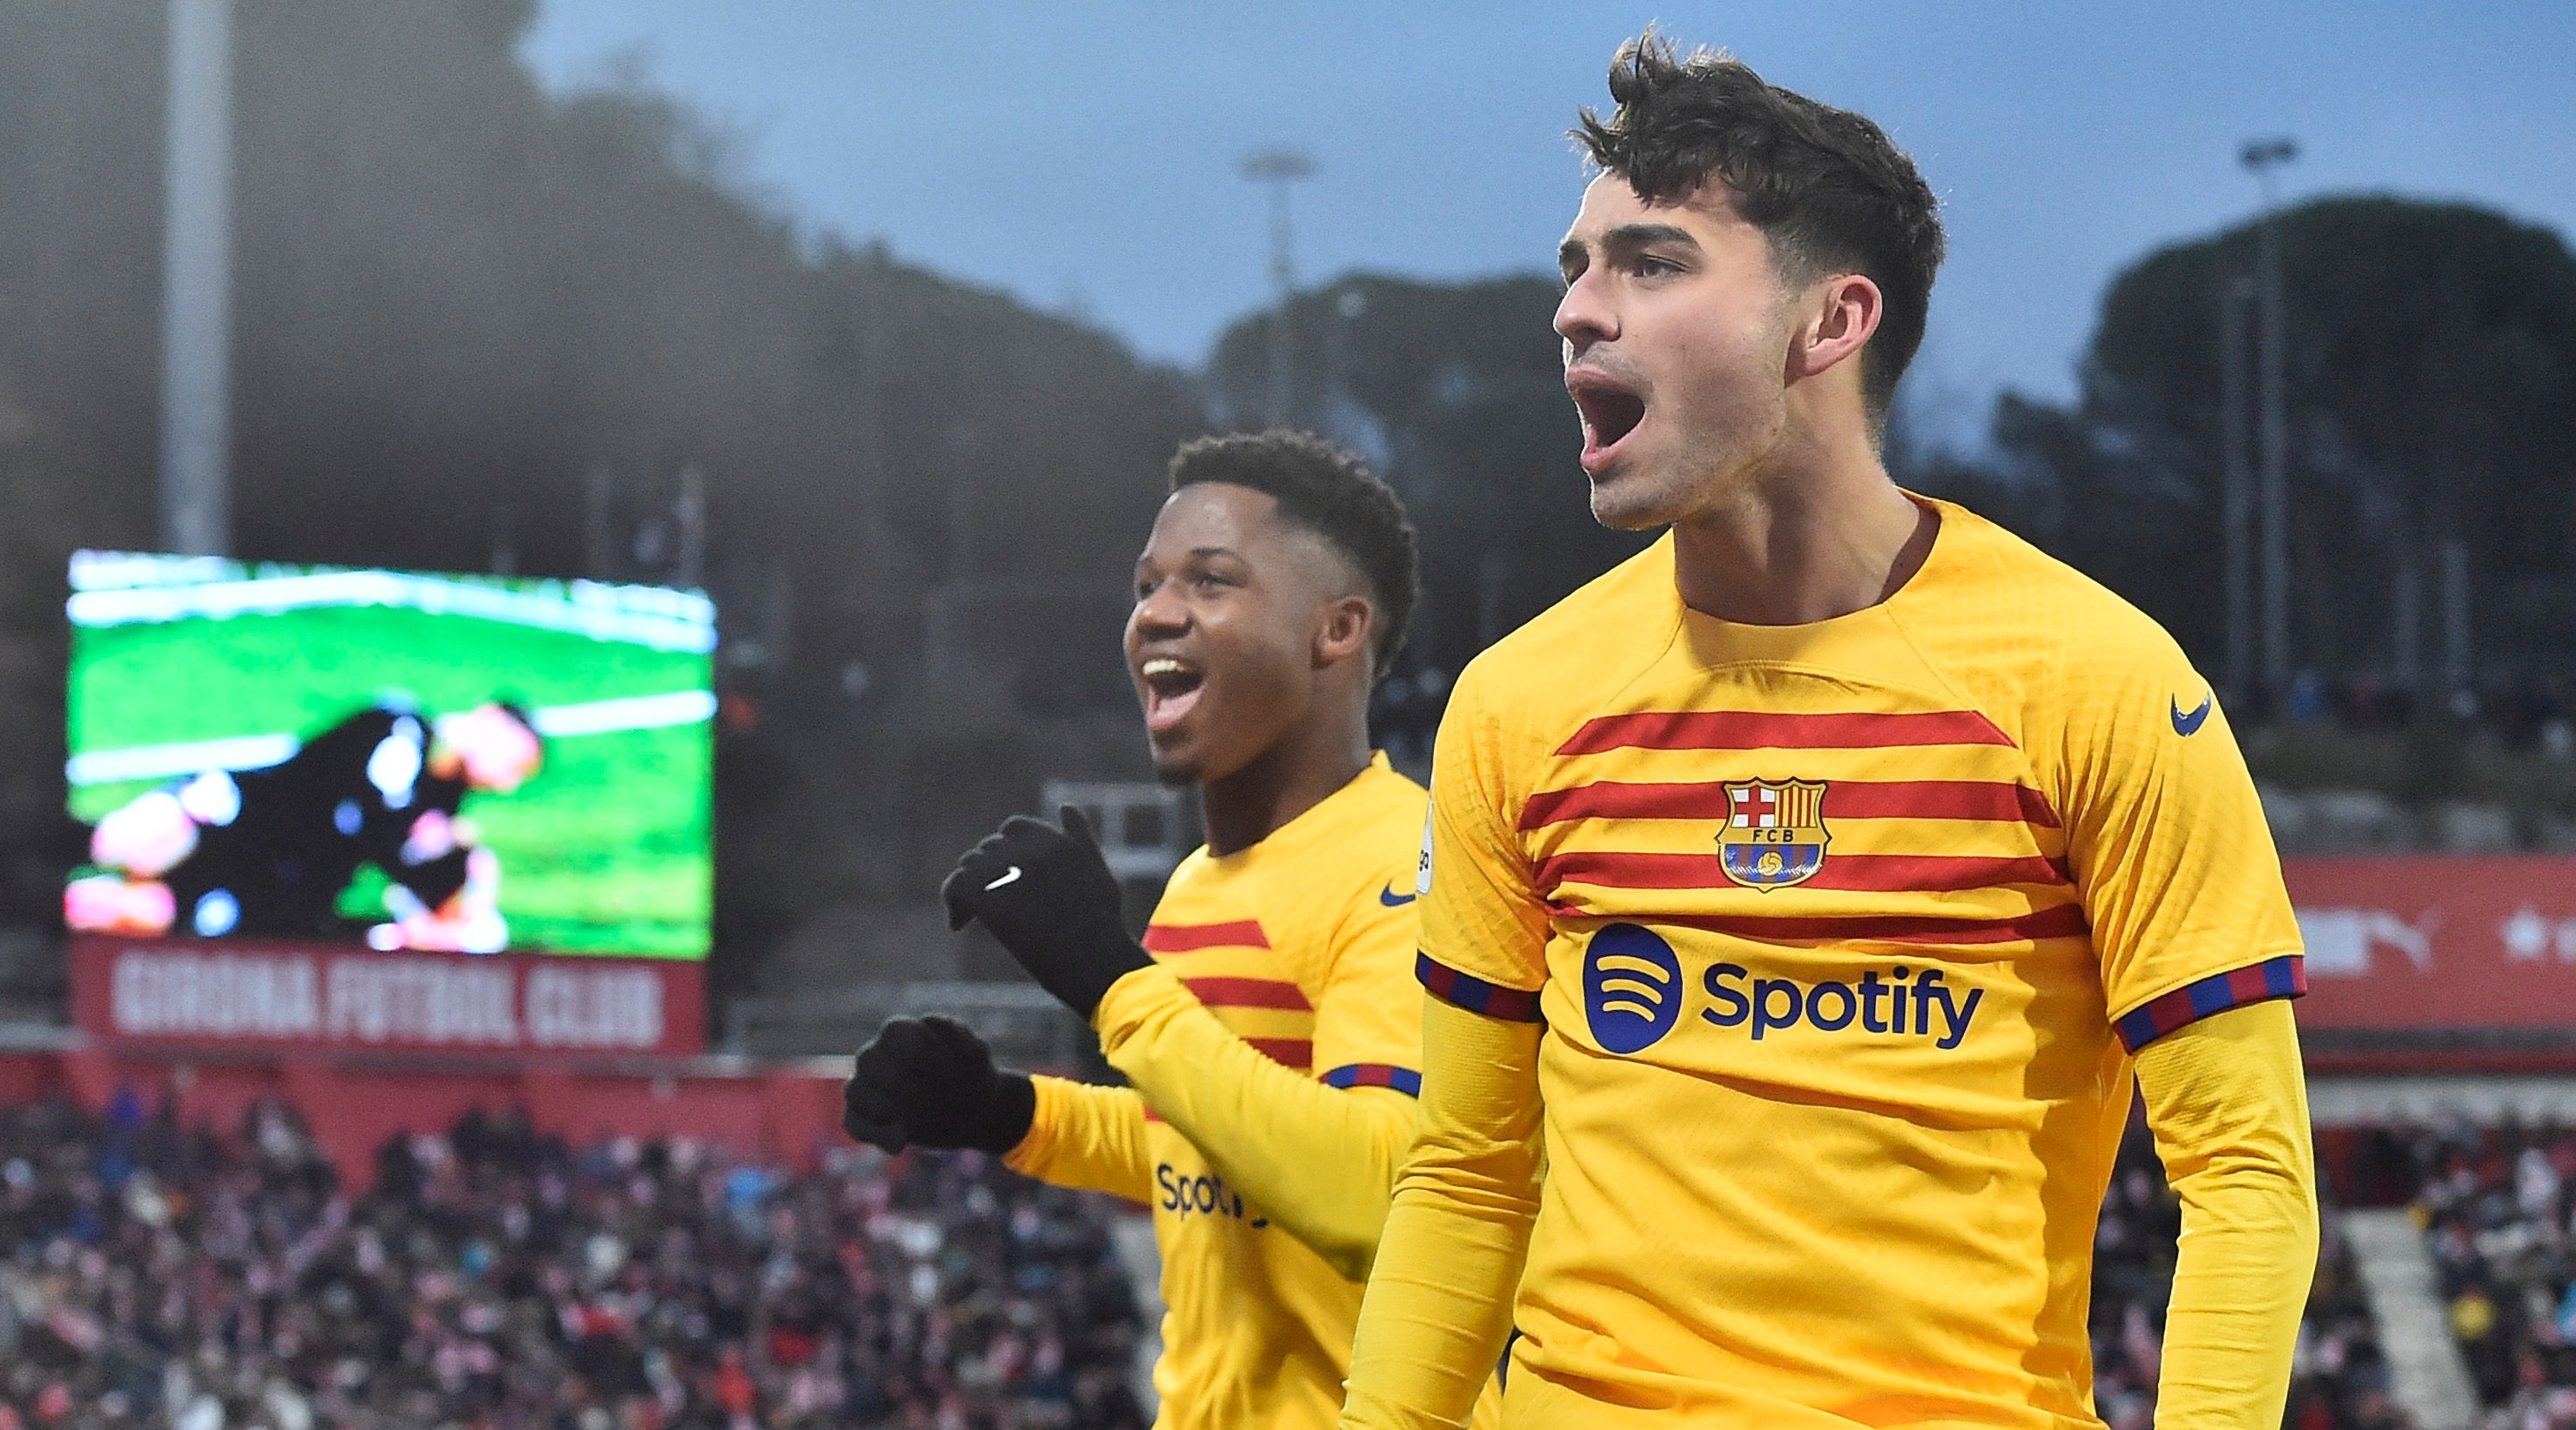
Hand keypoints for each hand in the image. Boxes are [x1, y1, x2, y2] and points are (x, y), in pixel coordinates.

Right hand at [841, 1016, 1035, 1154]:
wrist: (974, 1110)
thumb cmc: (973, 1077)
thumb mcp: (976, 1060)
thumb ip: (960, 1050)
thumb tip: (935, 1058)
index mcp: (907, 1033)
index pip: (894, 1031)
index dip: (913, 1048)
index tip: (939, 1067)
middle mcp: (882, 1056)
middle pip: (867, 1059)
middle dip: (893, 1079)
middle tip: (922, 1097)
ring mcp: (872, 1087)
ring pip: (854, 1091)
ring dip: (877, 1108)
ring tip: (906, 1123)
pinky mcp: (870, 1117)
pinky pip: (854, 1123)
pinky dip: (873, 1134)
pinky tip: (899, 1144)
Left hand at [940, 806, 1148, 1019]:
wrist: (1090, 953)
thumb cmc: (1098, 918)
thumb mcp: (1096, 868)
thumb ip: (1080, 835)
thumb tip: (1065, 805)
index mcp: (1052, 838)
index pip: (1014, 828)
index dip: (1008, 849)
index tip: (1012, 875)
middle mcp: (1025, 847)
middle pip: (988, 848)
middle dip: (988, 871)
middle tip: (994, 904)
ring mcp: (1004, 869)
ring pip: (969, 866)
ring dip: (970, 886)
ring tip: (976, 915)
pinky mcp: (986, 895)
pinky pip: (955, 888)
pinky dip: (953, 904)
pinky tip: (959, 925)